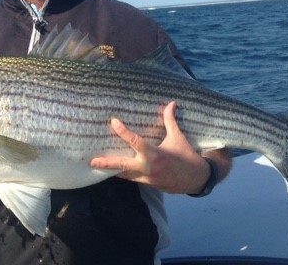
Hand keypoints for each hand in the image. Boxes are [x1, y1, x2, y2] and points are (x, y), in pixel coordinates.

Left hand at [90, 101, 217, 193]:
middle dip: (106, 163)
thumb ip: (170, 121)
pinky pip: (132, 178)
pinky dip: (123, 174)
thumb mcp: (178, 137)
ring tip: (96, 165)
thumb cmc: (187, 156)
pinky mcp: (148, 184)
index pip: (135, 141)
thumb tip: (172, 103)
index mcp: (155, 154)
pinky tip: (114, 170)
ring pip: (124, 175)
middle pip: (122, 165)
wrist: (196, 179)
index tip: (113, 121)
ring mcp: (147, 178)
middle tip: (91, 161)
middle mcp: (148, 168)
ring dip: (111, 170)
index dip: (123, 131)